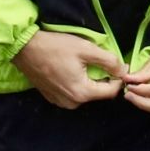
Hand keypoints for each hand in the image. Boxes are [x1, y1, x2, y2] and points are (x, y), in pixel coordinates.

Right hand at [13, 30, 129, 108]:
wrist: (25, 48)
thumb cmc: (56, 47)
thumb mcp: (86, 49)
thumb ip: (109, 61)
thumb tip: (124, 70)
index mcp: (82, 93)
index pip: (111, 91)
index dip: (118, 77)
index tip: (118, 64)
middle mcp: (72, 103)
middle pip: (98, 93)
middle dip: (103, 78)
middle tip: (98, 60)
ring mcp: (60, 102)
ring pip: (85, 93)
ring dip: (89, 80)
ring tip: (82, 64)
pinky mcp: (52, 98)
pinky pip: (72, 93)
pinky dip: (76, 83)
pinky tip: (69, 69)